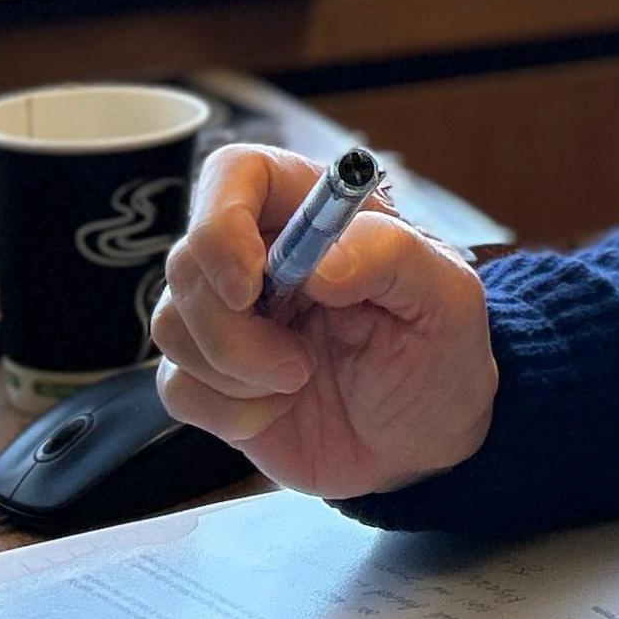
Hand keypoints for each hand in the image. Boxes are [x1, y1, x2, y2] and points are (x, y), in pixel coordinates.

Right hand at [150, 143, 495, 499]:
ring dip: (234, 370)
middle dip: (232, 327)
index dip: (221, 220)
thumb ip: (394, 259)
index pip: (234, 174)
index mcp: (312, 213)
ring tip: (300, 382)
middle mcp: (259, 255)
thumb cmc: (438, 355)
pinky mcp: (211, 377)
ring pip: (171, 324)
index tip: (249, 282)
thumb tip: (319, 265)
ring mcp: (228, 317)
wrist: (424, 445)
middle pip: (188, 259)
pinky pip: (175, 386)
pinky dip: (227, 411)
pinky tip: (277, 412)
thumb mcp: (448, 300)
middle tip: (298, 364)